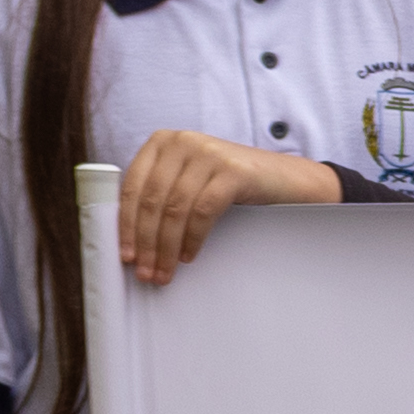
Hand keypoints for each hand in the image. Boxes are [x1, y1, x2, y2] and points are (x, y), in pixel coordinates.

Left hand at [111, 129, 339, 283]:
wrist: (287, 180)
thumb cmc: (234, 185)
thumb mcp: (191, 180)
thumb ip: (162, 192)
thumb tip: (131, 236)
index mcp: (163, 142)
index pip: (133, 186)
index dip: (125, 224)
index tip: (125, 255)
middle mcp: (182, 142)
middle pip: (152, 200)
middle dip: (146, 242)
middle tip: (146, 272)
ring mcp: (208, 153)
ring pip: (175, 209)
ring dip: (166, 246)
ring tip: (165, 271)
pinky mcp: (232, 170)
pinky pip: (203, 211)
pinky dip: (193, 238)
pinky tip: (189, 255)